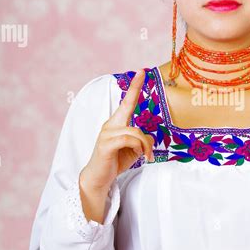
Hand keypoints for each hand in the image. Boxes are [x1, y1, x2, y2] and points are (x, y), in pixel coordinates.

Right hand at [80, 69, 154, 192]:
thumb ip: (142, 140)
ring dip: (145, 145)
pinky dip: (138, 147)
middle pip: (127, 105)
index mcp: (116, 123)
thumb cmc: (115, 161)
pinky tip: (139, 155)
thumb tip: (150, 138)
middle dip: (135, 88)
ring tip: (147, 156)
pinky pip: (128, 139)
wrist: (99, 178)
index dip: (134, 87)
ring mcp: (106, 133)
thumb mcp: (134, 150)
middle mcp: (110, 125)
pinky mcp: (105, 144)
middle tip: (143, 71)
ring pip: (134, 131)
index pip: (126, 102)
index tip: (141, 72)